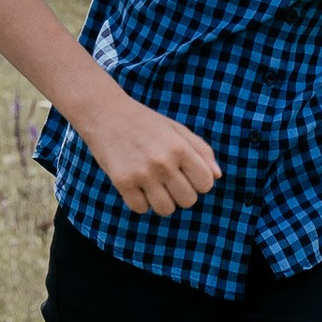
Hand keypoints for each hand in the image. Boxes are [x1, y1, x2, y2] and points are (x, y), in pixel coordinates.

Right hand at [83, 88, 219, 219]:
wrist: (105, 112)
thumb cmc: (145, 121)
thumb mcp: (176, 128)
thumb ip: (201, 150)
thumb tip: (217, 176)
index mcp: (180, 147)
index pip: (206, 183)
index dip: (199, 183)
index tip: (187, 174)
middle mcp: (163, 162)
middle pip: (188, 200)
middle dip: (181, 194)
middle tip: (169, 180)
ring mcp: (142, 173)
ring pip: (166, 210)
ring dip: (162, 201)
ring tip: (153, 186)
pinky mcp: (122, 182)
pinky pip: (140, 209)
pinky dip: (140, 202)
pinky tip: (136, 186)